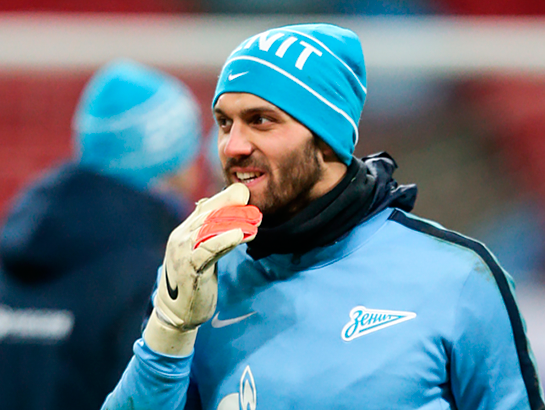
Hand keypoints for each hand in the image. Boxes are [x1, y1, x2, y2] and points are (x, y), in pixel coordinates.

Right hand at [144, 183, 261, 354]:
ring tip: (255, 222)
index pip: (205, 207)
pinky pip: (208, 249)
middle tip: (256, 211)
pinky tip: (239, 234)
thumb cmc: (194, 280)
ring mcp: (183, 252)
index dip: (225, 198)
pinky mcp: (189, 267)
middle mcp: (180, 237)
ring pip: (210, 228)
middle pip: (209, 214)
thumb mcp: (202, 253)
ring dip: (235, 222)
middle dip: (234, 209)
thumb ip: (212, 235)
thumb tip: (231, 218)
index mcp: (183, 231)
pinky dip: (224, 239)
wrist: (178, 312)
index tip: (245, 193)